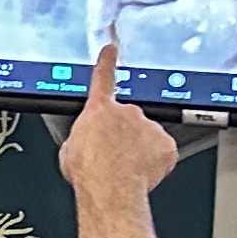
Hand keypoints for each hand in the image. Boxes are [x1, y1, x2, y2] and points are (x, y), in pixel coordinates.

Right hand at [59, 42, 179, 207]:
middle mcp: (127, 112)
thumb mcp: (70, 150)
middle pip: (128, 119)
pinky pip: (162, 151)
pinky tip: (142, 172)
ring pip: (146, 135)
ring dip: (139, 148)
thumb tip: (85, 142)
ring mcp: (149, 127)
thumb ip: (82, 136)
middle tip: (114, 156)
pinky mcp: (166, 144)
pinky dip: (155, 161)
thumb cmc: (88, 172)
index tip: (111, 49)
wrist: (110, 189)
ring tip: (126, 169)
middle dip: (123, 134)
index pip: (103, 78)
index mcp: (99, 111)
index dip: (106, 62)